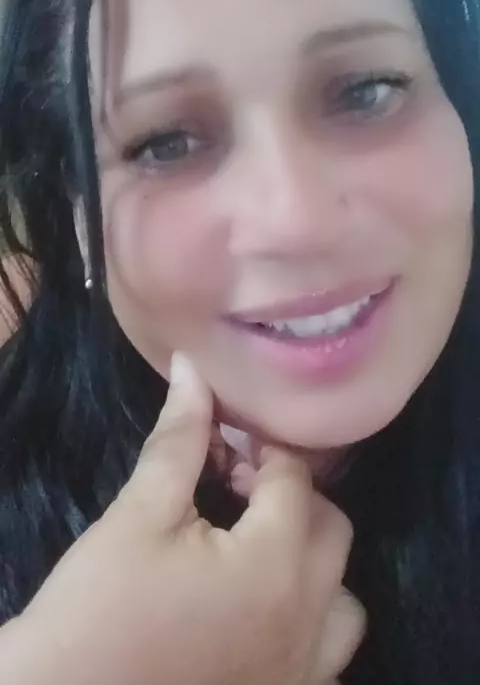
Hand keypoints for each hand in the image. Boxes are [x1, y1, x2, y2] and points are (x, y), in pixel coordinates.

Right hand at [1, 353, 364, 684]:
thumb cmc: (99, 608)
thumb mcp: (139, 515)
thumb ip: (179, 441)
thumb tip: (193, 370)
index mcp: (275, 564)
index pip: (295, 480)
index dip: (264, 450)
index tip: (229, 445)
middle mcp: (307, 618)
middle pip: (332, 530)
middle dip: (291, 498)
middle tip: (236, 490)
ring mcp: (302, 670)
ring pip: (343, 601)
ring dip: (313, 564)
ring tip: (258, 553)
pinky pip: (328, 658)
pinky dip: (311, 623)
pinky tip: (265, 614)